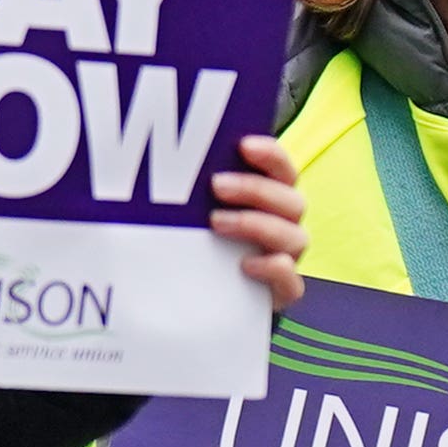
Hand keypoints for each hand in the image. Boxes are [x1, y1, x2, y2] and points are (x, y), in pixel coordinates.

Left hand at [205, 130, 308, 308]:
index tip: (243, 145)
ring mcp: (286, 260)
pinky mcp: (280, 293)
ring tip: (216, 223)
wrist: (196, 300)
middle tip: (216, 184)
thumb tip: (152, 165)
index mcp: (271, 200)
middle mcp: (284, 227)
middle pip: (292, 202)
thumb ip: (190, 194)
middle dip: (255, 188)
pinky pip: (292, 283)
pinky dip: (274, 270)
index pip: (283, 171)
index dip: (270, 155)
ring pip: (296, 238)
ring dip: (257, 224)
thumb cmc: (195, 245)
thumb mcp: (190, 216)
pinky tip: (244, 265)